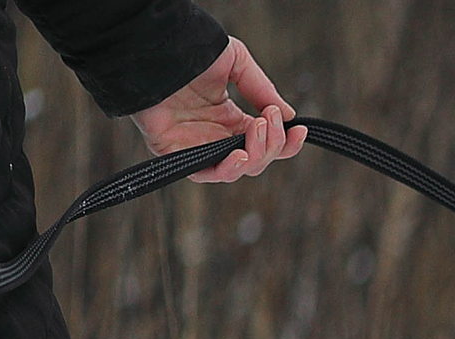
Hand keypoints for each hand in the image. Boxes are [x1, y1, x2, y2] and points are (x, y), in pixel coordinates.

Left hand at [131, 38, 307, 182]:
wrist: (153, 48)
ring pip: (239, 169)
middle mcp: (216, 137)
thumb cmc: (189, 49)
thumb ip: (262, 90)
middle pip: (258, 159)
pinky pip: (208, 174)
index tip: (301, 130)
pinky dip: (229, 169)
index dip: (286, 142)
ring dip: (257, 154)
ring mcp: (198, 147)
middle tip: (268, 118)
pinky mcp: (177, 154)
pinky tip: (241, 154)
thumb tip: (289, 118)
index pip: (267, 143)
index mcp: (230, 119)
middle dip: (272, 143)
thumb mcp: (236, 63)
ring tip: (257, 128)